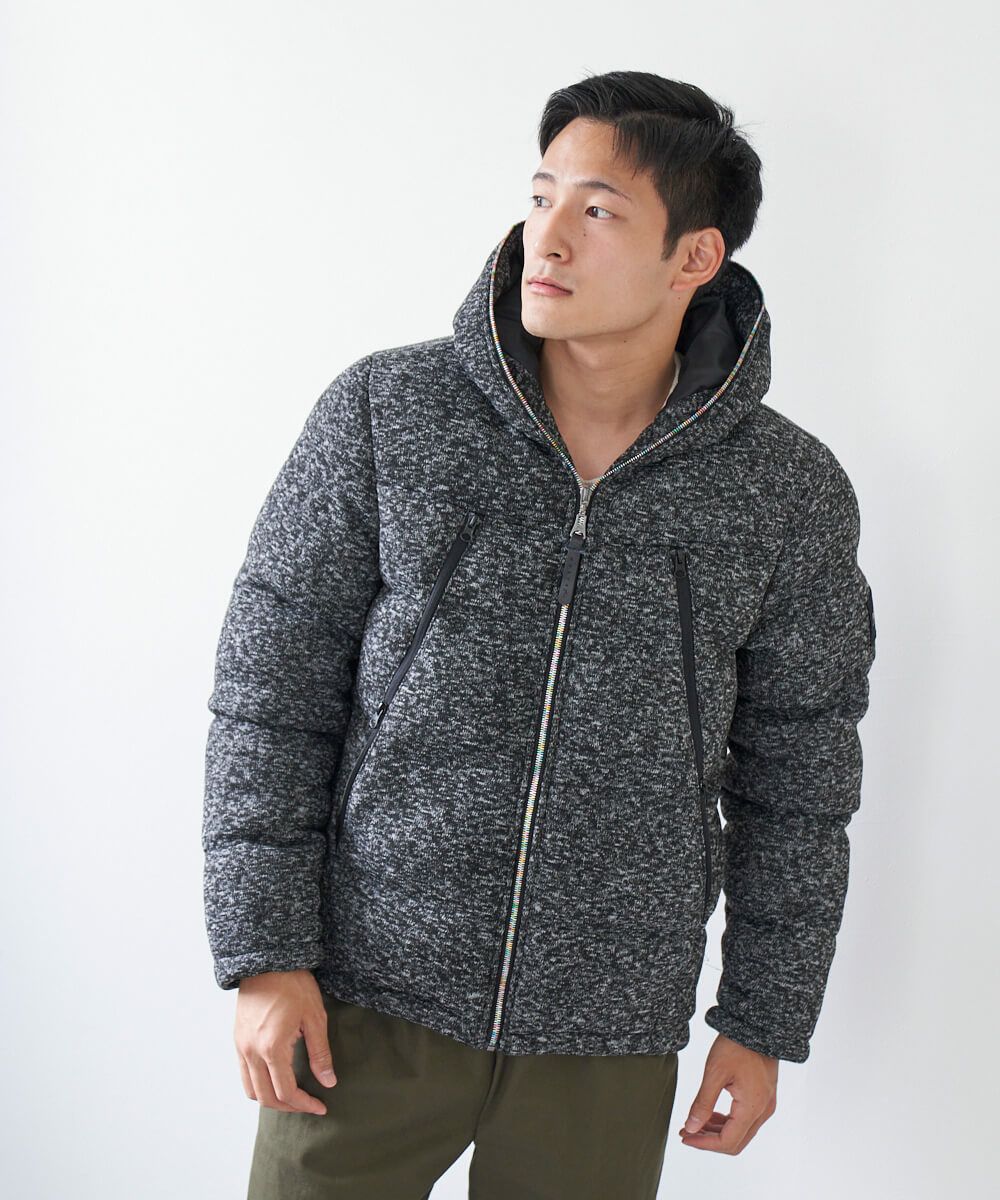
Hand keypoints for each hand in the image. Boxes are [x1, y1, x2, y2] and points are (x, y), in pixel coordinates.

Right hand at [234, 970, 336, 1115]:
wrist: (268, 960)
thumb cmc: (294, 984)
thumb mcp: (314, 1018)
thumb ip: (320, 1054)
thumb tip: (328, 1082)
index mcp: (271, 1048)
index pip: (286, 1092)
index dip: (304, 1105)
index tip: (320, 1106)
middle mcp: (251, 1052)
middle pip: (265, 1098)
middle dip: (288, 1107)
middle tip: (308, 1105)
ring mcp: (241, 1046)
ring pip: (251, 1090)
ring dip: (270, 1098)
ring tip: (292, 1096)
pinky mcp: (237, 1039)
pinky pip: (244, 1073)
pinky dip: (259, 1084)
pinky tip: (276, 1077)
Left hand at [677, 1033, 778, 1153]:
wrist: (757, 1025)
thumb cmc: (736, 1045)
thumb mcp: (714, 1072)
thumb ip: (703, 1103)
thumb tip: (691, 1128)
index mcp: (752, 1107)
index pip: (728, 1141)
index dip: (704, 1144)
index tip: (685, 1137)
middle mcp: (763, 1111)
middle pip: (735, 1141)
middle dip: (709, 1140)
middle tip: (686, 1131)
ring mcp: (766, 1105)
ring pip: (741, 1132)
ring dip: (717, 1132)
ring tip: (694, 1124)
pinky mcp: (764, 1098)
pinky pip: (746, 1120)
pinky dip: (727, 1122)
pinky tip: (711, 1114)